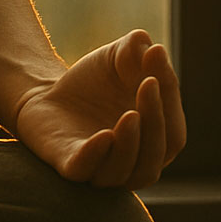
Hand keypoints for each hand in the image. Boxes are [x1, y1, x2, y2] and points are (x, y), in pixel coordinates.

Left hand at [11, 28, 186, 189]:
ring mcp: (98, 167)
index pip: (173, 135)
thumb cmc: (95, 80)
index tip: (157, 72)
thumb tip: (152, 49)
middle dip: (155, 121)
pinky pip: (83, 170)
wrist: (48, 91)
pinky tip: (104, 135)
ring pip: (122, 172)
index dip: (169, 106)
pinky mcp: (66, 165)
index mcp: (153, 142)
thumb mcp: (119, 57)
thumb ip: (139, 51)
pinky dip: (95, 156)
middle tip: (147, 84)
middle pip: (153, 157)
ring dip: (131, 145)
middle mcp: (130, 162)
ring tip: (130, 115)